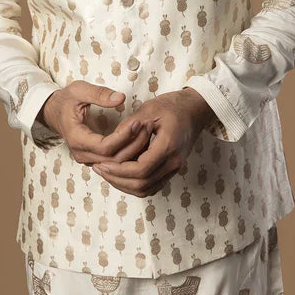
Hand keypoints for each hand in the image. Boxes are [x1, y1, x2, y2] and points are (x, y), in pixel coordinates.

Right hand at [38, 81, 154, 165]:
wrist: (54, 111)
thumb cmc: (66, 100)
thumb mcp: (79, 90)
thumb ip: (99, 93)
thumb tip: (120, 98)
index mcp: (76, 138)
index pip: (104, 147)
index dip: (123, 137)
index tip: (137, 122)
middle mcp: (81, 153)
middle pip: (113, 160)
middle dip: (133, 144)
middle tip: (147, 126)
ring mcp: (87, 159)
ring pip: (115, 164)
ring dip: (133, 150)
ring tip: (147, 131)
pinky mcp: (94, 158)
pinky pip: (114, 162)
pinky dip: (128, 154)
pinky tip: (140, 140)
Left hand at [91, 88, 216, 197]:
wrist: (195, 109)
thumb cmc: (173, 106)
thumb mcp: (149, 109)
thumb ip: (129, 126)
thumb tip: (110, 141)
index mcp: (168, 146)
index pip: (141, 169)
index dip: (118, 171)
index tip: (102, 164)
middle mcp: (174, 161)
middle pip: (142, 184)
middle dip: (117, 180)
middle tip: (99, 169)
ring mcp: (175, 167)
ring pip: (147, 189)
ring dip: (125, 185)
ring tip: (107, 173)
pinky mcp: (173, 169)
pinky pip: (152, 186)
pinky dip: (135, 185)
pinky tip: (121, 175)